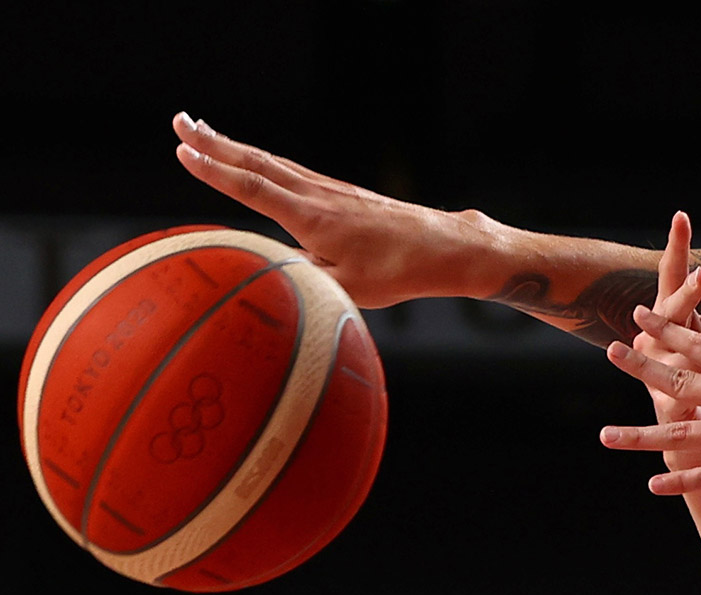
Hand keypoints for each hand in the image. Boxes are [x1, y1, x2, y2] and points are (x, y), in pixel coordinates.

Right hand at [172, 112, 492, 306]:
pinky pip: (292, 171)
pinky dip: (264, 160)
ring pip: (273, 163)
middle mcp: (318, 196)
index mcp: (312, 218)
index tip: (183, 151)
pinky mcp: (342, 194)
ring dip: (235, 146)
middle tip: (179, 121)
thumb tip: (267, 269)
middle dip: (215, 142)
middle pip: (257, 162)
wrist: (444, 248)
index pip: (253, 188)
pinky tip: (255, 160)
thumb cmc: (399, 273)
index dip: (215, 171)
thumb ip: (302, 278)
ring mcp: (330, 191)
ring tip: (203, 129)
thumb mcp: (346, 290)